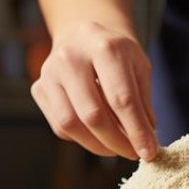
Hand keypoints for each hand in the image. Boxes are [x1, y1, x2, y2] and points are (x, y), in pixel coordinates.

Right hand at [30, 21, 159, 160]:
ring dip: (97, 145)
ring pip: (71, 124)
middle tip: (132, 153)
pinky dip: (82, 138)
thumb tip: (146, 141)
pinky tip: (97, 134)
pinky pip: (60, 126)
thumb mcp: (139, 67)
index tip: (149, 152)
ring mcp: (49, 73)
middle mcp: (71, 57)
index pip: (122, 99)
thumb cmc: (116, 53)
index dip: (137, 130)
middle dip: (116, 142)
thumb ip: (143, 103)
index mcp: (104, 47)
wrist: (83, 35)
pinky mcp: (39, 88)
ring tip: (116, 147)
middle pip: (93, 115)